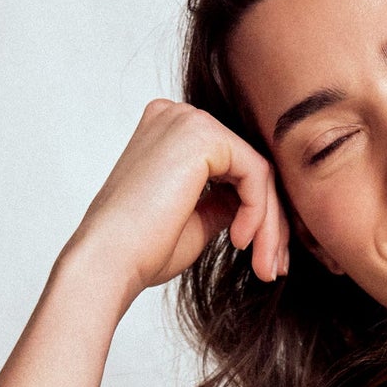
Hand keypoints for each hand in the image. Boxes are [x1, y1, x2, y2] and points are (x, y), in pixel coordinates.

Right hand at [64, 98, 288, 309]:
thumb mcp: (196, 221)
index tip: (267, 259)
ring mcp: (187, 121)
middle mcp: (177, 117)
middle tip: (275, 268)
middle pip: (249, 167)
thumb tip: (253, 203)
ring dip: (269, 225)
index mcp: (169, 133)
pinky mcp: (201, 134)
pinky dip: (258, 213)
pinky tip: (239, 242)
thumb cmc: (143, 249)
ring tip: (265, 267)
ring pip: (258, 172)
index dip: (258, 214)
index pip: (233, 167)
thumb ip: (224, 202)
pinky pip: (256, 173)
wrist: (111, 260)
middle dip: (270, 223)